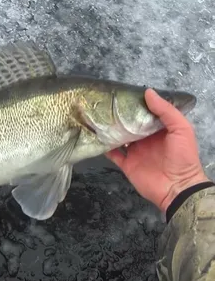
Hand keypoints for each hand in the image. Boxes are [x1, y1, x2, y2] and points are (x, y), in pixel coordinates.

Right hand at [106, 88, 208, 212]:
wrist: (177, 187)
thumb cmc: (183, 157)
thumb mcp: (181, 129)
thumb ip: (166, 111)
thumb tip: (148, 92)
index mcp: (159, 129)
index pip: (145, 113)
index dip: (135, 104)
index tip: (122, 94)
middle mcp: (145, 139)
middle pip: (130, 124)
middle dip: (119, 116)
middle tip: (105, 104)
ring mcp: (135, 152)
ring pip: (119, 138)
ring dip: (110, 130)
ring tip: (97, 118)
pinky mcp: (126, 164)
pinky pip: (113, 154)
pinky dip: (105, 147)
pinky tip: (97, 137)